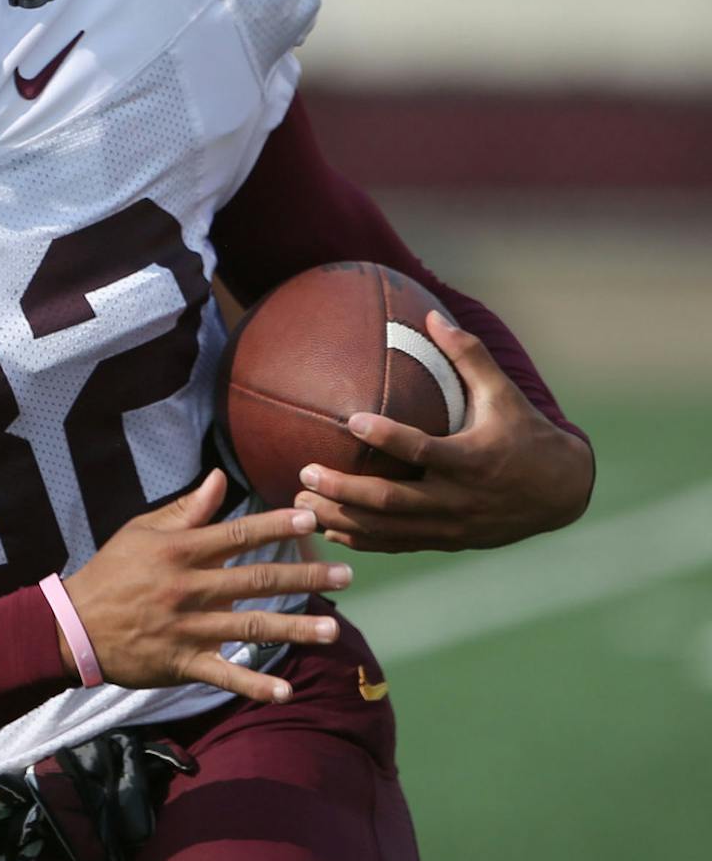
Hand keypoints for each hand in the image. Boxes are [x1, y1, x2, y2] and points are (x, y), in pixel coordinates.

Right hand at [62, 470, 351, 705]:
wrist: (74, 625)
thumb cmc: (111, 571)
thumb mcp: (141, 532)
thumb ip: (185, 510)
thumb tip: (219, 478)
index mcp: (179, 551)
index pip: (237, 535)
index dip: (275, 526)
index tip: (312, 519)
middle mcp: (189, 587)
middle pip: (256, 581)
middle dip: (304, 577)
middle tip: (346, 575)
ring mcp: (188, 627)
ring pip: (250, 627)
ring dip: (295, 630)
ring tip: (333, 631)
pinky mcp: (182, 662)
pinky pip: (224, 674)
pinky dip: (254, 684)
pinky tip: (285, 692)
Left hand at [295, 311, 594, 552]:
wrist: (561, 492)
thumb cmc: (526, 434)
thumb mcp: (504, 394)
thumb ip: (468, 356)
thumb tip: (432, 316)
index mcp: (472, 460)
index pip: (423, 451)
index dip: (388, 438)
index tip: (352, 421)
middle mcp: (459, 499)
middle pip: (393, 501)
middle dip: (345, 490)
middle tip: (305, 472)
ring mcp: (451, 526)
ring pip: (388, 530)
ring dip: (342, 519)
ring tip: (299, 505)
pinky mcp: (447, 541)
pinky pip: (398, 544)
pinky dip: (362, 540)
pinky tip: (328, 530)